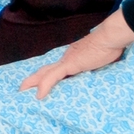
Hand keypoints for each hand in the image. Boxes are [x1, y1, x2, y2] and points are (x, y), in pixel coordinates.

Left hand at [19, 9, 133, 98]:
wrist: (110, 37)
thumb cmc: (110, 47)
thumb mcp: (100, 60)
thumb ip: (94, 66)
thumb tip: (97, 72)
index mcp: (73, 56)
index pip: (56, 67)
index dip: (47, 74)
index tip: (40, 82)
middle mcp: (66, 57)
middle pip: (46, 69)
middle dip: (34, 78)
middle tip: (23, 87)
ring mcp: (67, 60)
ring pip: (45, 73)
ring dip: (33, 82)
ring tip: (23, 91)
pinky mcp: (70, 64)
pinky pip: (53, 77)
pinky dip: (45, 86)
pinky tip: (39, 95)